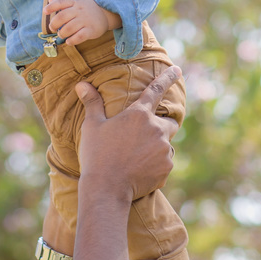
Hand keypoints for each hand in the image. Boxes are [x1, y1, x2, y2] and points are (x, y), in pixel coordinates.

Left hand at [43, 0, 119, 45]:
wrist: (106, 14)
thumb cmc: (86, 9)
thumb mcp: (76, 2)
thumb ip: (62, 2)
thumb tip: (49, 0)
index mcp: (75, 2)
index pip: (61, 2)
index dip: (52, 7)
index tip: (45, 11)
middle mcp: (79, 10)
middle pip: (62, 16)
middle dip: (54, 24)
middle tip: (53, 29)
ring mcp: (86, 20)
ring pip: (69, 28)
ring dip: (62, 33)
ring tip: (62, 35)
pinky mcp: (91, 30)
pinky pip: (79, 36)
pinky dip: (71, 40)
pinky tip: (69, 41)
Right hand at [76, 66, 178, 202]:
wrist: (106, 189)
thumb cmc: (97, 155)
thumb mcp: (92, 126)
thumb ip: (92, 103)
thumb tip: (82, 84)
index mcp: (138, 114)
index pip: (156, 90)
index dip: (168, 78)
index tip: (177, 70)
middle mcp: (156, 129)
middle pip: (168, 123)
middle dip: (161, 126)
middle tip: (144, 137)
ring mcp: (164, 149)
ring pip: (166, 145)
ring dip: (156, 147)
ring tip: (136, 158)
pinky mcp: (166, 167)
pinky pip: (165, 162)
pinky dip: (156, 164)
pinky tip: (140, 171)